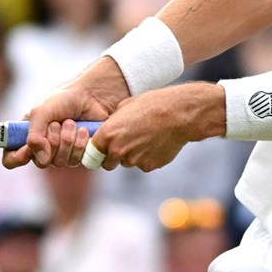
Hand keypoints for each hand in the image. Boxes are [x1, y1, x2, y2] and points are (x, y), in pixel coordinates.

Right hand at [4, 58, 131, 168]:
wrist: (93, 95)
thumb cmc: (64, 99)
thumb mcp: (42, 111)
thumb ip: (34, 134)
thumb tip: (41, 158)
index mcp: (26, 136)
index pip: (11, 158)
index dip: (17, 157)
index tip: (27, 149)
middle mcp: (42, 148)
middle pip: (41, 162)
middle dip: (51, 141)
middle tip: (57, 123)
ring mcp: (61, 153)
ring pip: (60, 162)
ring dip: (67, 140)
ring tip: (71, 122)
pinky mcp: (79, 154)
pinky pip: (76, 161)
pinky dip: (79, 144)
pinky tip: (83, 130)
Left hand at [87, 83, 223, 171]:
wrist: (179, 114)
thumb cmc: (152, 105)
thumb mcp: (125, 107)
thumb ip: (112, 123)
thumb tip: (108, 130)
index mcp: (107, 135)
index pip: (93, 153)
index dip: (98, 152)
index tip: (102, 151)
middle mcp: (117, 150)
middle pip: (108, 163)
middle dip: (114, 157)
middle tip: (126, 144)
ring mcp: (133, 160)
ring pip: (128, 163)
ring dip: (133, 155)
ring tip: (147, 137)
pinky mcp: (149, 166)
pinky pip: (143, 164)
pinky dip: (148, 157)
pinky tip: (156, 142)